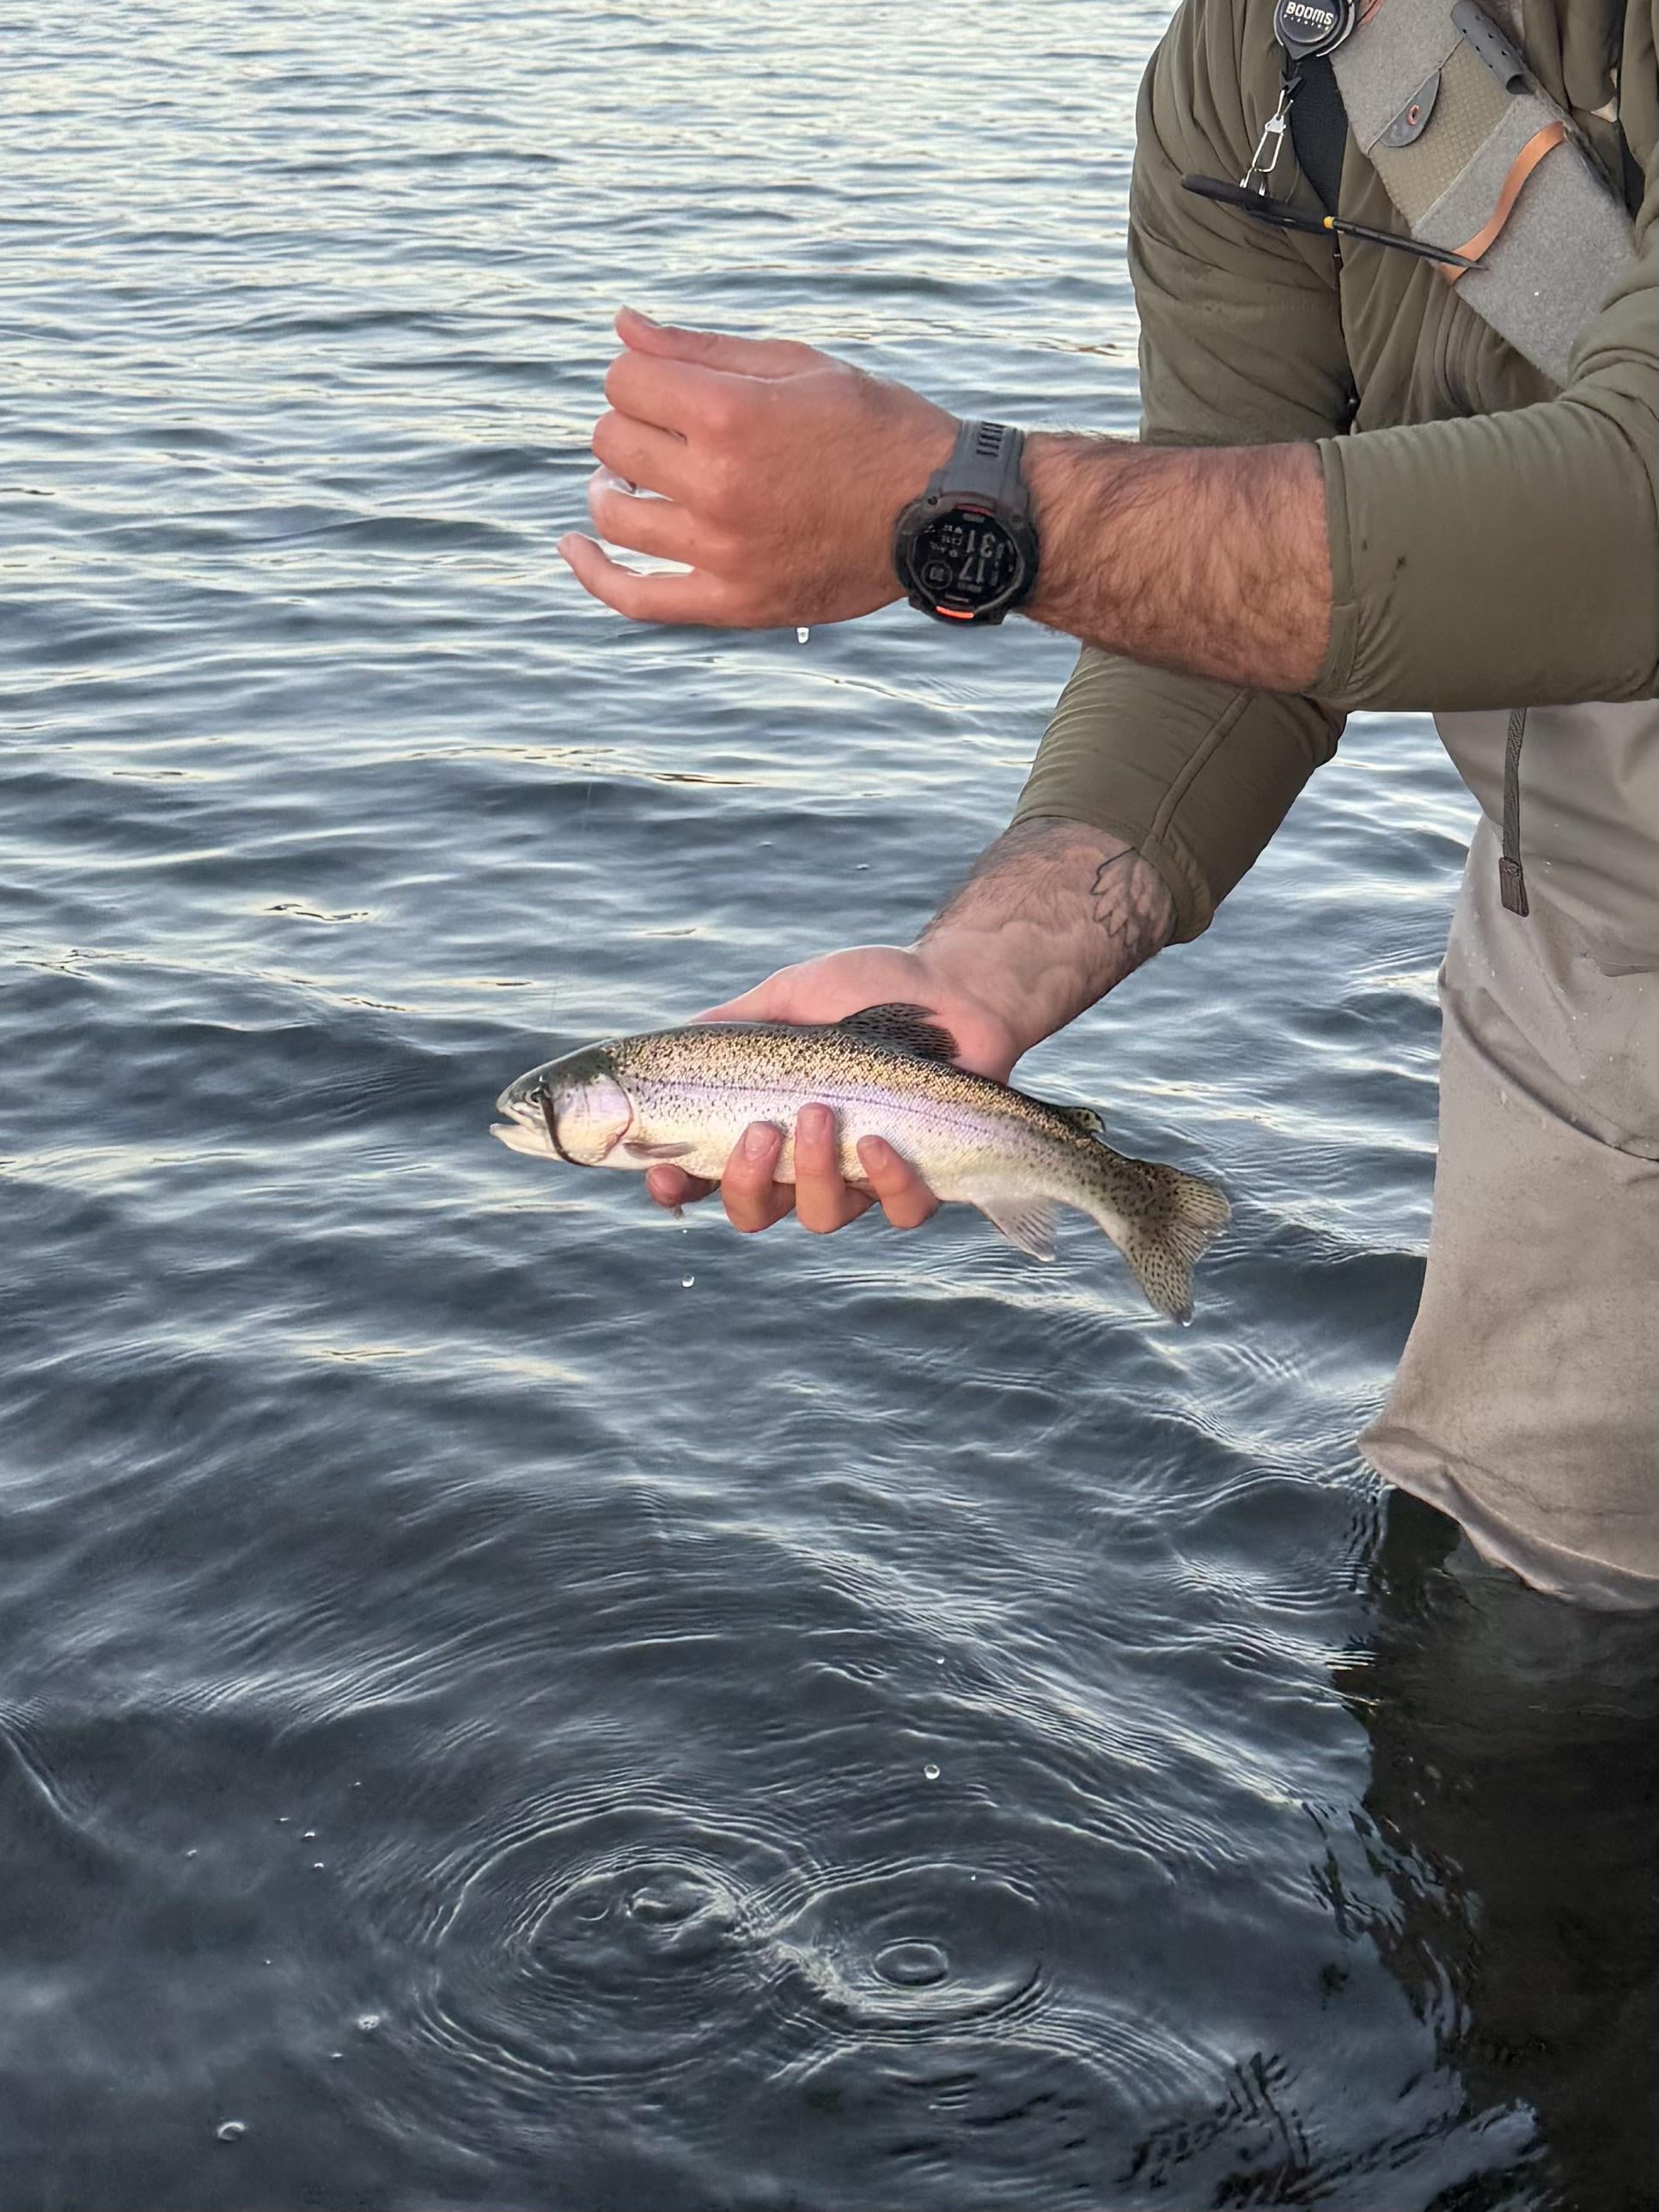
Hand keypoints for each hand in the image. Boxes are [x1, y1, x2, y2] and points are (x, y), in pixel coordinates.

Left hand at [561, 308, 957, 628]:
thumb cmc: (875, 429)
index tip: (670, 386)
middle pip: (612, 442)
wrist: (939, 512)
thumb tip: (623, 325)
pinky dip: (593, 574)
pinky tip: (573, 549)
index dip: (640, 376)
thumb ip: (701, 348)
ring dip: (614, 488)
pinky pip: (634, 598)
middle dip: (633, 426)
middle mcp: (716, 485)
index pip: (623, 381)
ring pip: (613, 513)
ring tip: (637, 480)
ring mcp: (720, 551)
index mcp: (730, 414)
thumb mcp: (796, 367)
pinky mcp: (732, 602)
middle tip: (670, 432)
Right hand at [647, 945, 1019, 1235]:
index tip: (666, 1173)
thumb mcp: (788, 995)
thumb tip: (678, 1042)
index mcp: (765, 1124)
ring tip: (823, 1115)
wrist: (955, 985)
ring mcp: (862, 1176)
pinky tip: (880, 1140)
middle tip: (763, 1131)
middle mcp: (806, 1162)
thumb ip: (732, 1023)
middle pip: (754, 1211)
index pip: (705, 1173)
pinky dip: (886, 1182)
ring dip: (814, 1172)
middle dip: (747, 1182)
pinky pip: (898, 1211)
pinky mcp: (920, 1180)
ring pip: (820, 1216)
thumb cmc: (867, 988)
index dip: (678, 1186)